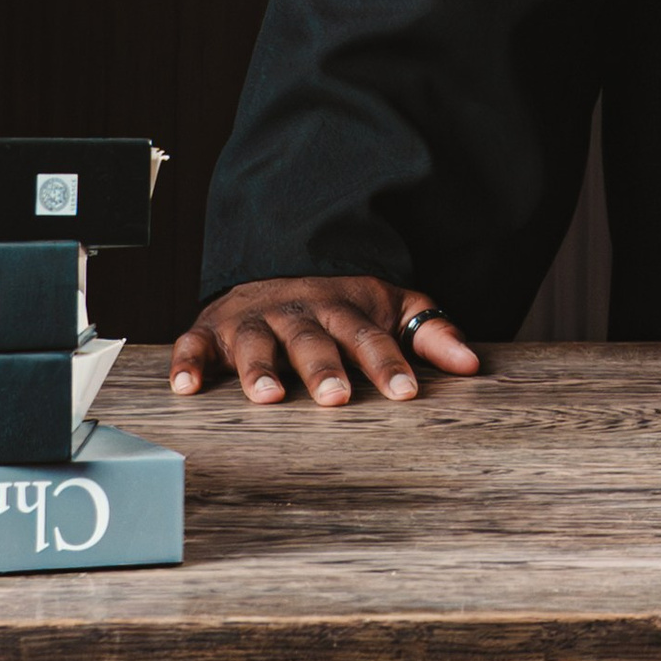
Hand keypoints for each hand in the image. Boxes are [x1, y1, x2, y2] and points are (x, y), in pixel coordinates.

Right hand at [170, 274, 483, 405]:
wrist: (277, 263)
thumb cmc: (341, 303)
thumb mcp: (391, 308)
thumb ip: (430, 334)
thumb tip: (474, 364)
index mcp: (344, 310)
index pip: (371, 338)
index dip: (389, 364)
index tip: (407, 393)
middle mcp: (298, 312)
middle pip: (313, 341)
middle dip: (324, 368)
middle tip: (335, 398)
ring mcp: (254, 320)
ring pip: (256, 342)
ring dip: (259, 367)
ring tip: (267, 396)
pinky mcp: (213, 329)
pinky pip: (195, 344)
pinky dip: (188, 363)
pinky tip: (186, 388)